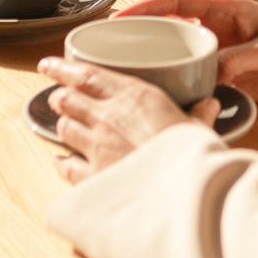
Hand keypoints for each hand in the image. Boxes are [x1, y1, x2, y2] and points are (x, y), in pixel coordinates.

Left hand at [38, 56, 220, 184]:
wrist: (180, 192)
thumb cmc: (191, 155)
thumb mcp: (198, 129)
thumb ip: (199, 115)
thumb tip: (209, 105)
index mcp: (134, 96)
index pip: (87, 75)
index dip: (63, 69)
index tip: (49, 65)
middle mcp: (108, 118)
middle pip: (68, 99)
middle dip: (59, 95)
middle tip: (57, 94)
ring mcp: (96, 148)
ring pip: (64, 128)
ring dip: (62, 123)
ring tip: (63, 121)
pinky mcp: (92, 178)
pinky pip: (66, 166)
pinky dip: (61, 162)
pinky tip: (60, 161)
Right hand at [116, 0, 257, 117]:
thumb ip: (240, 58)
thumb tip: (207, 73)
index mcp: (229, 7)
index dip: (146, 5)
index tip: (120, 16)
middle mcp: (219, 26)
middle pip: (169, 22)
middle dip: (139, 30)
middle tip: (110, 45)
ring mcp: (220, 50)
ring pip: (176, 48)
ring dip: (153, 54)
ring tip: (124, 67)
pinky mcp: (225, 74)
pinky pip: (191, 72)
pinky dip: (172, 77)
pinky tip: (157, 88)